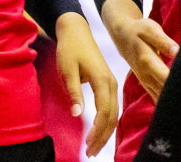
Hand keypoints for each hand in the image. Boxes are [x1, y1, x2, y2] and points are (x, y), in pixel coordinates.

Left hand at [54, 13, 118, 156]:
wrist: (76, 30)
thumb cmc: (69, 48)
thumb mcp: (67, 69)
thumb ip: (74, 92)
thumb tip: (78, 115)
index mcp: (102, 80)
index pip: (104, 111)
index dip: (98, 131)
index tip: (88, 145)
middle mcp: (111, 83)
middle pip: (111, 116)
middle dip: (102, 136)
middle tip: (90, 152)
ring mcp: (111, 83)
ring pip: (113, 113)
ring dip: (105, 131)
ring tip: (93, 147)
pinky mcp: (108, 83)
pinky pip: (110, 107)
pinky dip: (106, 121)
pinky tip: (99, 131)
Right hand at [102, 0, 177, 100]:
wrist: (122, 35)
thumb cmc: (139, 30)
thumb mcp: (149, 29)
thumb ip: (163, 41)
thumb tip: (177, 52)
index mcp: (148, 62)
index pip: (166, 80)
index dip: (180, 87)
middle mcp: (147, 76)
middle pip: (167, 94)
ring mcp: (146, 83)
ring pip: (163, 100)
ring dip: (177, 104)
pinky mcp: (148, 85)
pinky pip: (159, 100)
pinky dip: (170, 106)